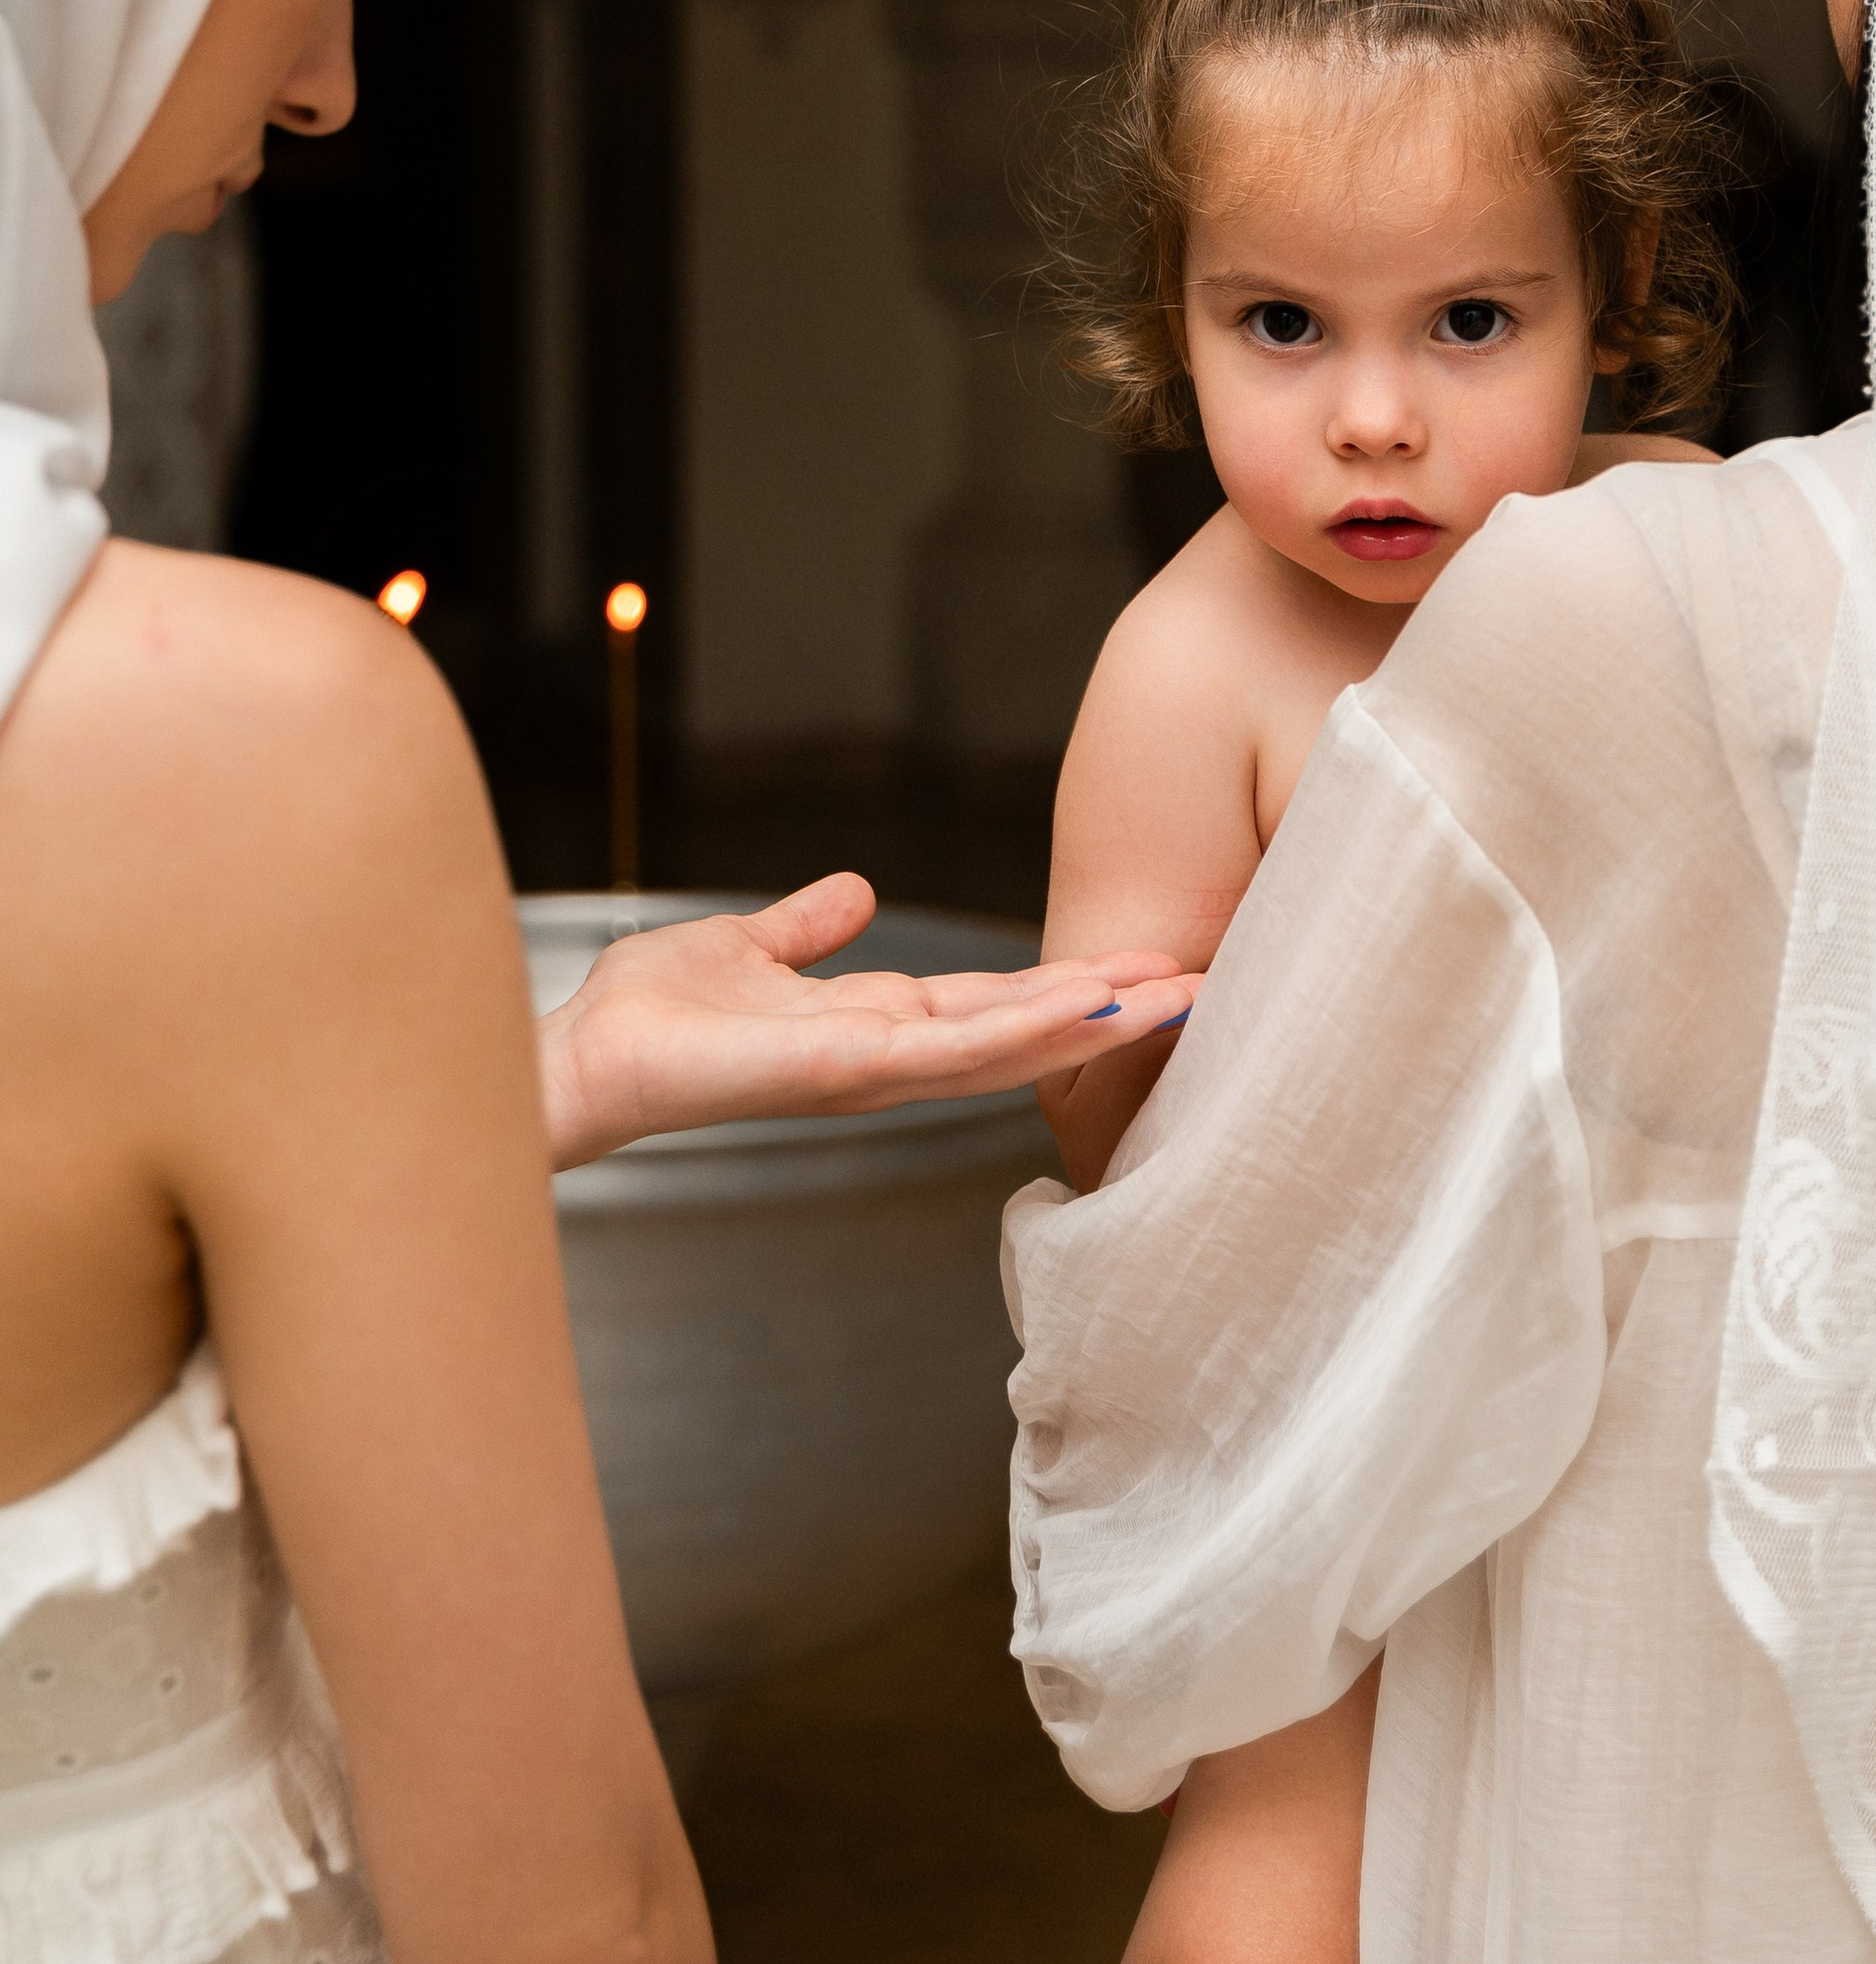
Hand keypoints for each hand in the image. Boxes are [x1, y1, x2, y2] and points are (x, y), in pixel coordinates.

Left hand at [539, 871, 1199, 1170]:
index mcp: (873, 1022)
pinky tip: (1081, 1008)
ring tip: (1174, 996)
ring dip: (1092, 1021)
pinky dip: (1023, 1029)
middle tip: (1204, 985)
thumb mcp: (748, 948)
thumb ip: (806, 926)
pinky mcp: (843, 1072)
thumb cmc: (649, 1017)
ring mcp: (873, 1069)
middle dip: (1111, 1010)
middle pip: (1022, 1031)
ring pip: (1007, 1045)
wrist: (582, 1057)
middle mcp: (887, 1054)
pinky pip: (950, 1049)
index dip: (1069, 987)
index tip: (1142, 966)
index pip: (993, 1004)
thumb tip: (855, 892)